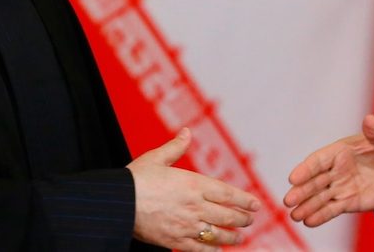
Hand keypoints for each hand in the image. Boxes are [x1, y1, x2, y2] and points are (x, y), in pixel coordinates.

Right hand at [128, 128, 260, 250]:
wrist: (118, 203)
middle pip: (228, 215)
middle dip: (243, 219)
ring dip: (232, 237)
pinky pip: (200, 249)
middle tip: (250, 220)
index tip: (256, 205)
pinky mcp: (175, 241)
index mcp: (193, 184)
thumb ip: (175, 147)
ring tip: (240, 238)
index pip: (228, 194)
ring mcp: (186, 225)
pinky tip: (218, 250)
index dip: (244, 200)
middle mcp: (195, 206)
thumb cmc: (135, 179)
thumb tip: (186, 132)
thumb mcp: (156, 158)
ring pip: (218, 234)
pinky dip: (212, 251)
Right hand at [283, 114, 373, 226]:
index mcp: (341, 151)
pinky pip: (332, 209)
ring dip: (307, 206)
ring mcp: (341, 187)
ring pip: (320, 197)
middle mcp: (336, 170)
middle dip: (301, 191)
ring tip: (295, 216)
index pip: (318, 161)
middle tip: (288, 201)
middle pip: (314, 181)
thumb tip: (370, 120)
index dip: (305, 169)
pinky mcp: (349, 202)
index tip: (293, 178)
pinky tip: (309, 221)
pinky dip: (321, 215)